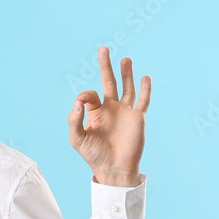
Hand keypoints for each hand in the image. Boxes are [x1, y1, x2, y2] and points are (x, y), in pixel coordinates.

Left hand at [67, 47, 150, 186]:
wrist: (114, 169)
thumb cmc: (94, 155)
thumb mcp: (76, 138)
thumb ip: (74, 119)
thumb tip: (78, 100)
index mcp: (95, 113)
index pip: (90, 95)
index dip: (85, 95)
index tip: (83, 102)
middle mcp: (110, 109)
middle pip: (108, 82)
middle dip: (105, 66)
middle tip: (103, 49)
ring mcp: (124, 112)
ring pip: (126, 87)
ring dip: (126, 73)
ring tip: (125, 59)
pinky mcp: (138, 117)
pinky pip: (143, 100)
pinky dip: (145, 89)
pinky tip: (144, 77)